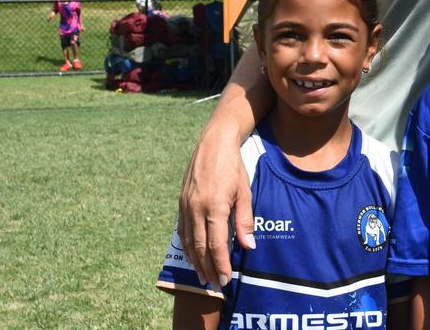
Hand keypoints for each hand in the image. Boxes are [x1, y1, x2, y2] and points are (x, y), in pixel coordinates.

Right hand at [178, 135, 254, 286]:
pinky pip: (182, 230)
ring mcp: (185, 206)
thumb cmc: (233, 166)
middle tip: (215, 285)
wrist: (213, 143)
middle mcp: (196, 209)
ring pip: (188, 241)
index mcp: (214, 207)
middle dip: (207, 269)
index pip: (216, 245)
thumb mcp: (245, 191)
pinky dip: (187, 246)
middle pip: (199, 248)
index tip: (225, 280)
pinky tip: (193, 255)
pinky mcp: (181, 202)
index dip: (220, 264)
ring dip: (195, 261)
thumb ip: (245, 220)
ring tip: (203, 277)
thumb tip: (248, 246)